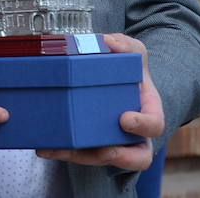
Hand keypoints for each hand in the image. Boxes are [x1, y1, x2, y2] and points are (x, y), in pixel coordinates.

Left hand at [36, 33, 163, 169]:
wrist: (117, 79)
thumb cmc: (128, 70)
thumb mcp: (134, 53)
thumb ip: (127, 46)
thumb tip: (109, 41)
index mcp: (148, 111)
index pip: (154, 125)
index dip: (142, 125)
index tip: (124, 119)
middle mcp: (134, 134)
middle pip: (134, 156)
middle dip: (118, 157)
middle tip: (102, 150)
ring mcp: (113, 142)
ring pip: (101, 158)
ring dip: (80, 157)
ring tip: (57, 148)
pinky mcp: (92, 145)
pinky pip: (81, 154)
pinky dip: (62, 152)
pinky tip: (44, 147)